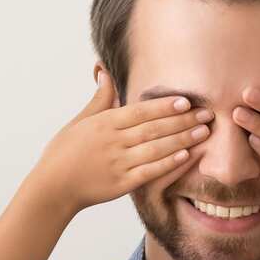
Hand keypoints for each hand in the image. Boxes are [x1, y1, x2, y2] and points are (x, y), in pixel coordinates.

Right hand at [29, 75, 210, 215]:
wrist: (52, 188)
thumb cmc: (64, 153)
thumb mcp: (80, 121)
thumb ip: (100, 99)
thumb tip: (104, 71)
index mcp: (104, 124)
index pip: (139, 111)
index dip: (164, 106)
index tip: (186, 101)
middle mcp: (113, 142)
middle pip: (153, 128)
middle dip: (182, 121)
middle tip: (207, 114)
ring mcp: (118, 163)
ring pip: (156, 149)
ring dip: (182, 139)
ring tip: (204, 132)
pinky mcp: (121, 184)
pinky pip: (150, 172)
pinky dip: (169, 163)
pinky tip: (186, 155)